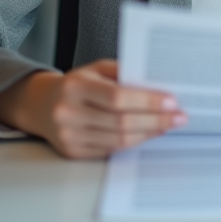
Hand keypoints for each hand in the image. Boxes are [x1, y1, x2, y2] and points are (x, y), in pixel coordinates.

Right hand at [0, 59, 185, 158]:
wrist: (41, 104)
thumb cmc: (76, 84)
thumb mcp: (96, 69)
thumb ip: (124, 72)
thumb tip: (158, 83)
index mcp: (75, 86)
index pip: (118, 97)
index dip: (147, 102)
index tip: (172, 102)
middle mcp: (69, 112)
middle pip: (121, 122)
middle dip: (155, 120)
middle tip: (179, 117)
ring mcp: (69, 135)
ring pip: (118, 140)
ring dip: (148, 133)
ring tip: (168, 125)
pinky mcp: (73, 152)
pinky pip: (110, 150)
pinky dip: (133, 142)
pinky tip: (148, 134)